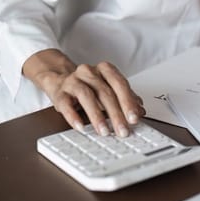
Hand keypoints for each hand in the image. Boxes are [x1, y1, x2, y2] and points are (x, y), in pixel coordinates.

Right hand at [22, 49, 144, 136]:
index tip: (134, 118)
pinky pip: (65, 104)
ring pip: (86, 96)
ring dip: (97, 116)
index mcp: (105, 69)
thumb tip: (140, 111)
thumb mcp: (109, 90)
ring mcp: (72, 81)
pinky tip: (81, 127)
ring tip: (104, 131)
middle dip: (116, 114)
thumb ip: (126, 98)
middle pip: (105, 92)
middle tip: (122, 130)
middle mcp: (89, 72)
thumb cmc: (90, 87)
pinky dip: (74, 117)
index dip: (128, 101)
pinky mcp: (59, 93)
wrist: (59, 80)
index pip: (120, 84)